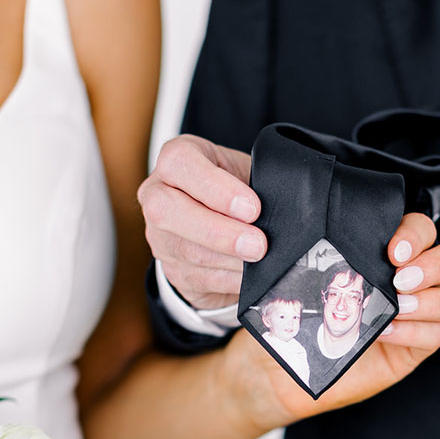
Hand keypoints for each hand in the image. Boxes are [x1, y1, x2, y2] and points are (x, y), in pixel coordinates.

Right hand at [137, 135, 265, 309]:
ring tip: (260, 259)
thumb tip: (282, 208)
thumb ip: (254, 184)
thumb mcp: (243, 174)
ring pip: (187, 251)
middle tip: (257, 244)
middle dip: (218, 231)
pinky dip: (231, 278)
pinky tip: (250, 275)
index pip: (180, 162)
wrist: (218, 226)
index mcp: (177, 159)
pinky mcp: (173, 270)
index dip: (215, 187)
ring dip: (230, 259)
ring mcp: (160, 236)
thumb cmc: (233, 191)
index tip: (252, 208)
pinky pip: (200, 279)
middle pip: (167, 210)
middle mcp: (157, 194)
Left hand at [226, 213, 439, 426]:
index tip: (392, 250)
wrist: (279, 365)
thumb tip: (339, 239)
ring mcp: (418, 316)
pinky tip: (385, 332)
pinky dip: (416, 332)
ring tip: (398, 307)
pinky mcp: (414, 349)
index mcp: (388, 254)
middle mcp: (410, 281)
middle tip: (400, 278)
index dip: (416, 234)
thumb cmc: (296, 317)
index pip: (423, 230)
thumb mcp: (311, 280)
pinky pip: (438, 335)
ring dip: (433, 300)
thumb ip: (336, 259)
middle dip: (436, 263)